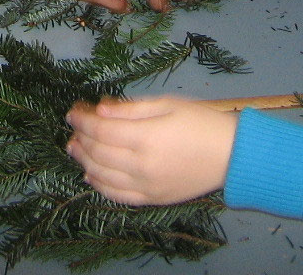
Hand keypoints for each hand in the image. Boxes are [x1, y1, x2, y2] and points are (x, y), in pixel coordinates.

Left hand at [66, 97, 235, 204]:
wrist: (231, 155)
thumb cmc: (200, 122)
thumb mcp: (167, 104)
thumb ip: (130, 108)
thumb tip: (99, 109)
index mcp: (146, 137)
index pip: (101, 129)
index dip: (82, 120)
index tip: (72, 111)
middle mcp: (142, 165)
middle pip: (98, 152)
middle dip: (80, 138)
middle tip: (73, 128)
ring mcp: (146, 186)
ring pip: (103, 176)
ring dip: (84, 161)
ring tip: (74, 148)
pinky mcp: (153, 199)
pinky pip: (118, 196)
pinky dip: (100, 185)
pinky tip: (91, 175)